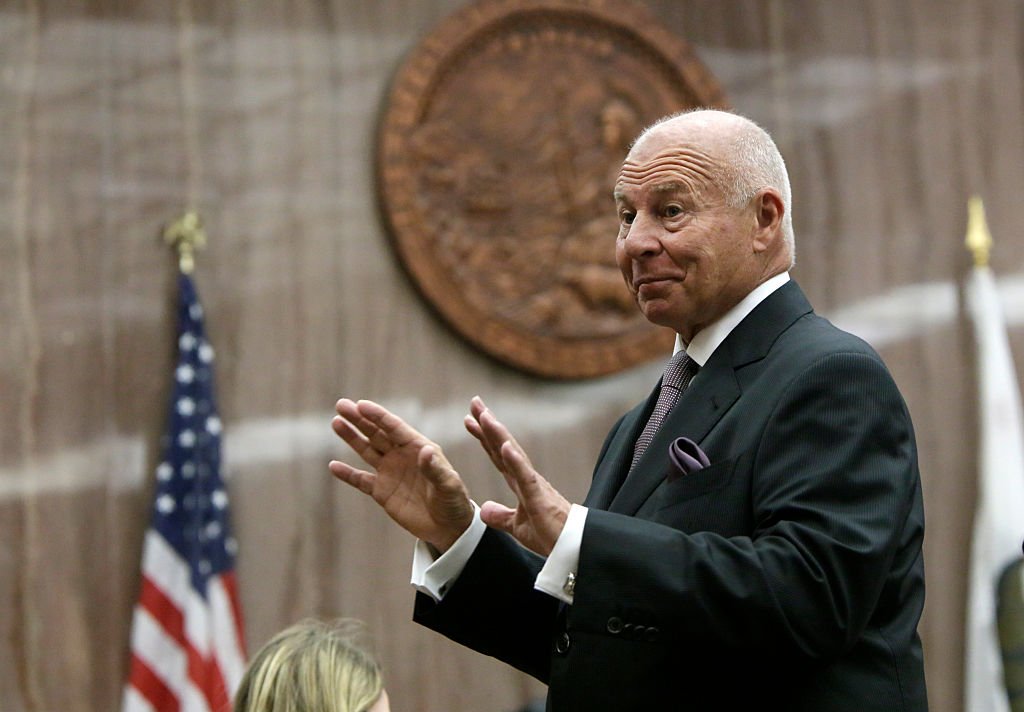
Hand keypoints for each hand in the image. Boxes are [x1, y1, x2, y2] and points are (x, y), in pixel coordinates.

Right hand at [330, 398, 473, 551]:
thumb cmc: (453, 502)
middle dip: (359, 419)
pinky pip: (361, 480)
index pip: (394, 427)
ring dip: (351, 437)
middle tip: (341, 405)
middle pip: (377, 433)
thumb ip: (435, 468)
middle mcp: (402, 456)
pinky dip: (347, 474)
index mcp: (419, 448)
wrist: (448, 527)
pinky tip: (333, 466)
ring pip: (367, 450)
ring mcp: (390, 472)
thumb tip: (425, 450)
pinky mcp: (381, 491)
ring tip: (336, 422)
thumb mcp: (449, 484)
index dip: (377, 416)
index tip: (360, 405)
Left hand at [464, 396, 570, 555]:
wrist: (572, 548)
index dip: (484, 436)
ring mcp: (533, 485)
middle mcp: (526, 478)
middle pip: (503, 446)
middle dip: (488, 424)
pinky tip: (504, 446)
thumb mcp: (517, 526)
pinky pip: (525, 477)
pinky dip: (515, 460)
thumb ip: (500, 516)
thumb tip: (483, 509)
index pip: (497, 455)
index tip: (470, 419)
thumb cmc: (550, 535)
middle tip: (475, 402)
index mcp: (519, 483)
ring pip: (513, 454)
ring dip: (498, 435)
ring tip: (485, 416)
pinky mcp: (539, 498)